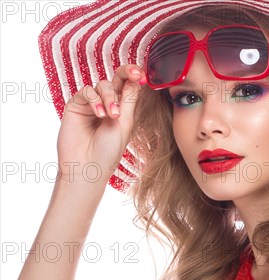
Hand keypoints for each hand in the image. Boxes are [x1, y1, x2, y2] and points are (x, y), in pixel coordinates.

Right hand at [56, 64, 145, 185]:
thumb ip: (128, 101)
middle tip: (135, 74)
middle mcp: (107, 103)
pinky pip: (86, 91)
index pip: (129, 86)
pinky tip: (99, 114)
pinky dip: (94, 99)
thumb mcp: (125, 124)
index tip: (142, 73)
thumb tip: (136, 79)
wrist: (88, 166)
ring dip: (109, 97)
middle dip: (126, 73)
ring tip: (112, 116)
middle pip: (116, 79)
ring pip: (102, 85)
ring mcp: (91, 104)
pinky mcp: (76, 106)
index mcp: (123, 108)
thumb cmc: (109, 150)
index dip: (135, 75)